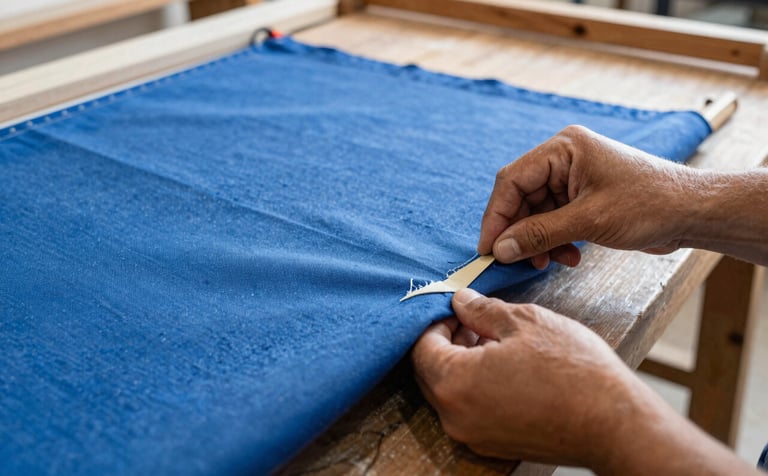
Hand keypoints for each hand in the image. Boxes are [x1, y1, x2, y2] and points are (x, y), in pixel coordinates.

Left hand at [412, 289, 761, 474]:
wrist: (614, 423)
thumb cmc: (572, 370)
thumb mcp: (524, 322)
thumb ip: (482, 310)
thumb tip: (460, 301)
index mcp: (454, 382)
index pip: (422, 347)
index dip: (436, 322)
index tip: (456, 309)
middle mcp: (455, 416)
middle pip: (431, 372)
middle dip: (448, 343)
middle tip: (474, 321)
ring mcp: (473, 436)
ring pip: (451, 392)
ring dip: (463, 364)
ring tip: (495, 341)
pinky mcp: (494, 446)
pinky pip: (471, 411)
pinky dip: (478, 387)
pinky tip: (507, 368)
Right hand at [478, 125, 698, 267]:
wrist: (692, 213)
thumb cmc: (650, 204)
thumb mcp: (589, 221)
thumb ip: (540, 234)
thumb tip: (501, 249)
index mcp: (564, 148)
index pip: (512, 180)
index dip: (496, 216)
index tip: (488, 248)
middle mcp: (565, 159)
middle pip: (521, 198)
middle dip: (519, 232)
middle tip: (515, 261)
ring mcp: (574, 179)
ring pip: (535, 213)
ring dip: (538, 241)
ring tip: (548, 262)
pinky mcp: (583, 198)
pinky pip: (553, 221)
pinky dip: (555, 242)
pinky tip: (569, 257)